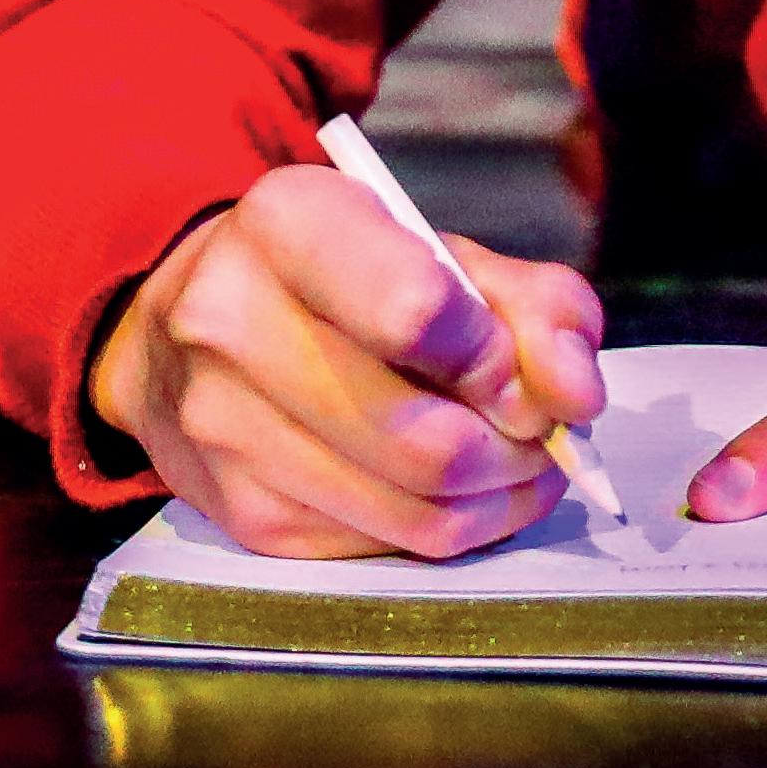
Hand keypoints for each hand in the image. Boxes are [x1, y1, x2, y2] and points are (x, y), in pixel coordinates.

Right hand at [88, 165, 607, 559]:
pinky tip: (455, 491)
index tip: (519, 367)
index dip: (494, 356)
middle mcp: (232, 320)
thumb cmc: (347, 278)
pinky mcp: (236, 515)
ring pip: (411, 508)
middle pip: (424, 438)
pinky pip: (380, 547)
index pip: (416, 311)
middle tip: (537, 432)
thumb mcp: (444, 250)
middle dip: (515, 448)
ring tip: (514, 463)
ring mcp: (223, 427)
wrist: (189, 332)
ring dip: (494, 499)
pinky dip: (444, 528)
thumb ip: (536, 304)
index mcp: (289, 220)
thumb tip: (576, 395)